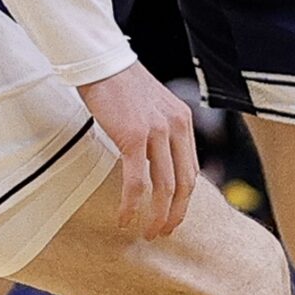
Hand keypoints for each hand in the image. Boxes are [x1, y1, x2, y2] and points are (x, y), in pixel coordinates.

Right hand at [77, 64, 195, 237]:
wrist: (102, 63)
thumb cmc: (121, 84)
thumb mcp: (154, 107)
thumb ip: (161, 132)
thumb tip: (156, 162)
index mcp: (183, 121)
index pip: (192, 170)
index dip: (184, 199)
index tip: (172, 215)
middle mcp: (175, 127)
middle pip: (184, 184)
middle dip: (174, 214)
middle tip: (162, 231)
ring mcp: (156, 132)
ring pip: (164, 187)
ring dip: (156, 215)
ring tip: (146, 232)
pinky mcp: (134, 137)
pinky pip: (136, 181)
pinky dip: (131, 204)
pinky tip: (124, 217)